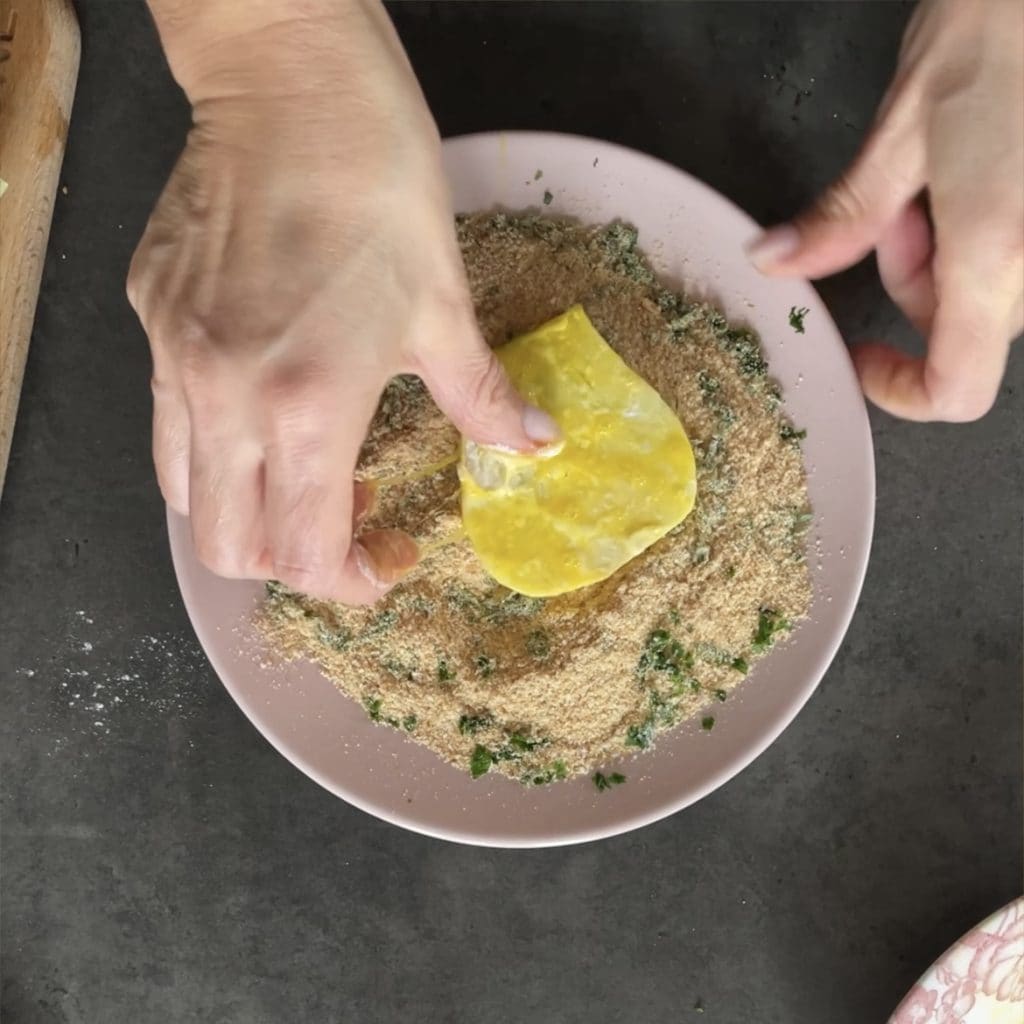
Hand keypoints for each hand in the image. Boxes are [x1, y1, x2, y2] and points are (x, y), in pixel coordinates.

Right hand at [129, 0, 556, 602]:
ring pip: (188, 496)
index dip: (351, 581)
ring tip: (309, 468)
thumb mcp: (444, 305)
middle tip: (352, 520)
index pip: (306, 553)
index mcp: (307, 403)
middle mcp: (224, 395)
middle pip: (231, 550)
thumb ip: (485, 399)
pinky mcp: (150, 320)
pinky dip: (218, 449)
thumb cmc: (377, 183)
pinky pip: (169, 420)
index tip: (388, 559)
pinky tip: (267, 408)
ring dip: (252, 511)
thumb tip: (535, 447)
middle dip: (295, 562)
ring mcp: (174, 358)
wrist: (291, 82)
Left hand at [747, 0, 1022, 421]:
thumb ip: (841, 219)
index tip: (863, 355)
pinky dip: (981, 233)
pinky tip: (974, 172)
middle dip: (913, 282)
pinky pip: (1013, 258)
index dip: (901, 391)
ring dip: (947, 253)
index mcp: (996, 256)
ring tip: (939, 174)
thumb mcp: (899, 134)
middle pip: (963, 328)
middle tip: (899, 209)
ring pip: (989, 291)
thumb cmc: (997, 31)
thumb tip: (774, 261)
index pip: (956, 391)